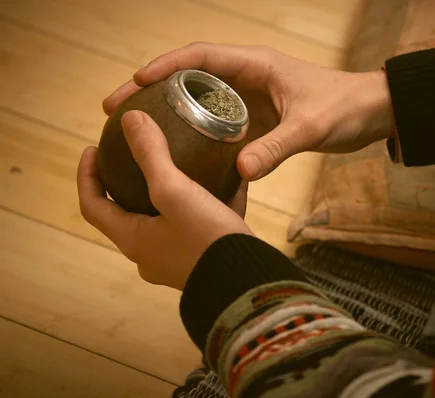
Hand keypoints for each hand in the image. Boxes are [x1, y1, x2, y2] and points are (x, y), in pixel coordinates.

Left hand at [77, 110, 251, 289]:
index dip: (87, 176)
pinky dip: (202, 203)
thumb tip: (130, 118)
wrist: (249, 281)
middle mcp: (150, 253)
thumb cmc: (205, 238)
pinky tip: (223, 181)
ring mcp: (178, 258)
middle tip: (134, 156)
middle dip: (126, 184)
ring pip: (164, 219)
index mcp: (133, 239)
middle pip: (127, 213)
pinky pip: (196, 224)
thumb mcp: (175, 191)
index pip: (93, 205)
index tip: (92, 149)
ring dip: (166, 193)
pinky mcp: (205, 257)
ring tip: (178, 164)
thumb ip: (151, 155)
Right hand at [103, 43, 395, 179]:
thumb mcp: (311, 127)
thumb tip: (239, 172)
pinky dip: (194, 130)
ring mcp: (250, 97)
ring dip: (167, 111)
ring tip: (135, 129)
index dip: (164, 66)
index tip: (134, 81)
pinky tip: (177, 150)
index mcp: (256, 65)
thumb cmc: (346, 108)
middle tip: (115, 108)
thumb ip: (276, 148)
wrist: (371, 113)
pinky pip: (217, 121)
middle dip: (151, 89)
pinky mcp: (257, 117)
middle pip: (188, 77)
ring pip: (199, 99)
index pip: (200, 56)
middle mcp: (247, 76)